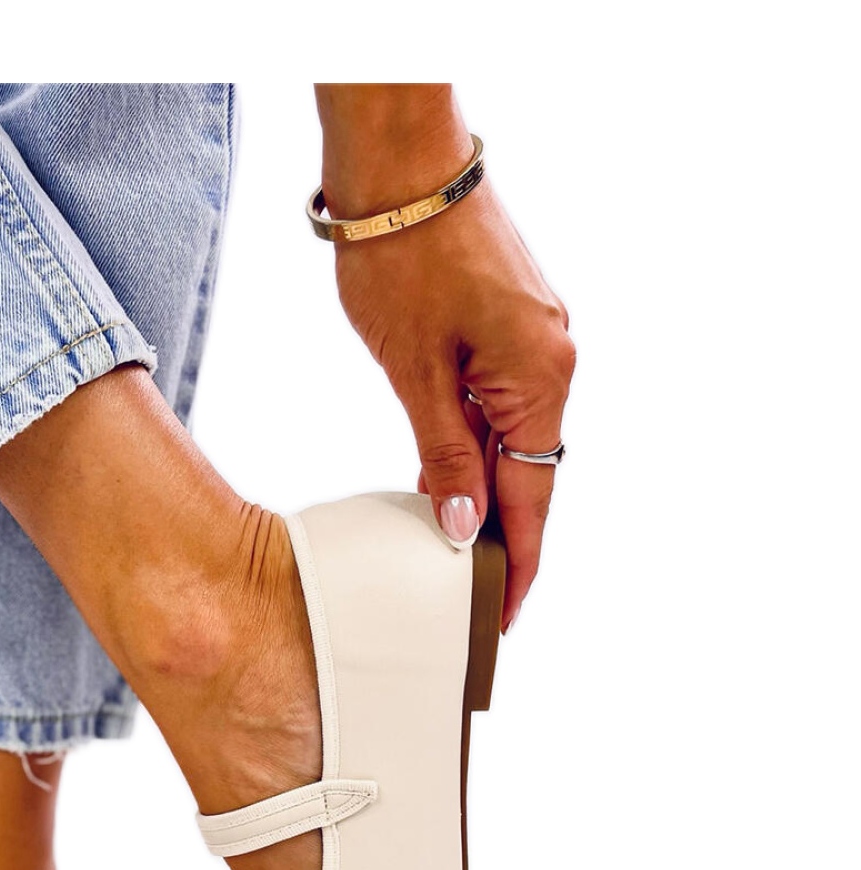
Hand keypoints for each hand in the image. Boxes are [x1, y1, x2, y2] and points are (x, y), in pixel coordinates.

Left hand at [316, 85, 574, 629]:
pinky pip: (502, 405)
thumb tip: (464, 524)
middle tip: (470, 598)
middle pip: (529, 472)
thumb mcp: (416, 372)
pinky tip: (447, 479)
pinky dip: (477, 446)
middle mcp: (552, 361)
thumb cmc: (402, 261)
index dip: (519, 562)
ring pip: (513, 440)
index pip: (533, 497)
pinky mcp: (512, 325)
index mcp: (539, 378)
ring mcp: (536, 340)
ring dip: (484, 489)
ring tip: (453, 551)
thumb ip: (444, 452)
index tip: (504, 616)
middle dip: (501, 535)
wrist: (402, 169)